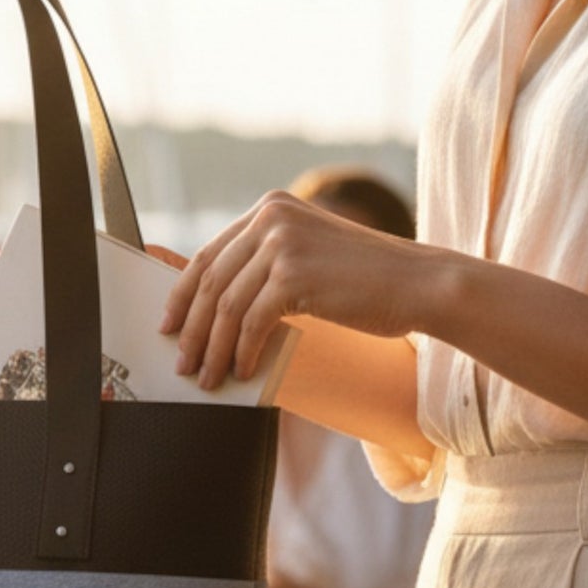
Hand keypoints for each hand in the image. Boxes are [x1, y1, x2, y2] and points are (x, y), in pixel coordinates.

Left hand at [159, 192, 436, 390]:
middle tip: (182, 364)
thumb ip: (267, 266)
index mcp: (271, 208)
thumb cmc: (367, 281)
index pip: (210, 254)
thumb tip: (218, 307)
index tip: (168, 326)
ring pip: (226, 306)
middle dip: (191, 330)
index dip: (182, 294)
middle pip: (211, 281)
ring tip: (209, 379)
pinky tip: (244, 372)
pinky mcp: (294, 274)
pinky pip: (252, 321)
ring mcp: (282, 243)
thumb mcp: (308, 258)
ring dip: (213, 349)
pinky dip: (243, 351)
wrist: (419, 284)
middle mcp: (271, 217)